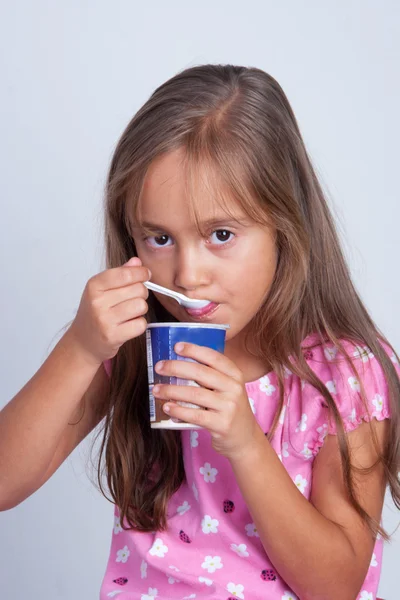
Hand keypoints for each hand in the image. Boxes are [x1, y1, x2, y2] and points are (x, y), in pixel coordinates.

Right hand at [67, 257, 150, 366]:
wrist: (82, 342)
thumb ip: (120, 273)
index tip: (145, 275)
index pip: (125, 273)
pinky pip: (140, 324)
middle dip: (141, 293)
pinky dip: (139, 325)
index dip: (141, 273)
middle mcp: (97, 301)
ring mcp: (104, 320)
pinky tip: (128, 325)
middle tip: (132, 300)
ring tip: (129, 313)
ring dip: (140, 310)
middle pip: (138, 289)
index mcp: (94, 285)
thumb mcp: (102, 289)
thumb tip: (137, 262)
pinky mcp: (112, 336)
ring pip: (141, 306)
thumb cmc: (94, 313)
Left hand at [153, 342, 262, 460]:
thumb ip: (210, 376)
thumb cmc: (228, 408)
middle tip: (159, 367)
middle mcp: (234, 388)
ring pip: (194, 394)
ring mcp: (229, 407)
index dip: (194, 350)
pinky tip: (166, 407)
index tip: (176, 346)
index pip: (214, 357)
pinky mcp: (222, 424)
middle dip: (176, 367)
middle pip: (200, 372)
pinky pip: (195, 415)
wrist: (245, 438)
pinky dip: (178, 410)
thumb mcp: (228, 388)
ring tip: (156, 389)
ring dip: (171, 390)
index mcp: (235, 374)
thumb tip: (177, 362)